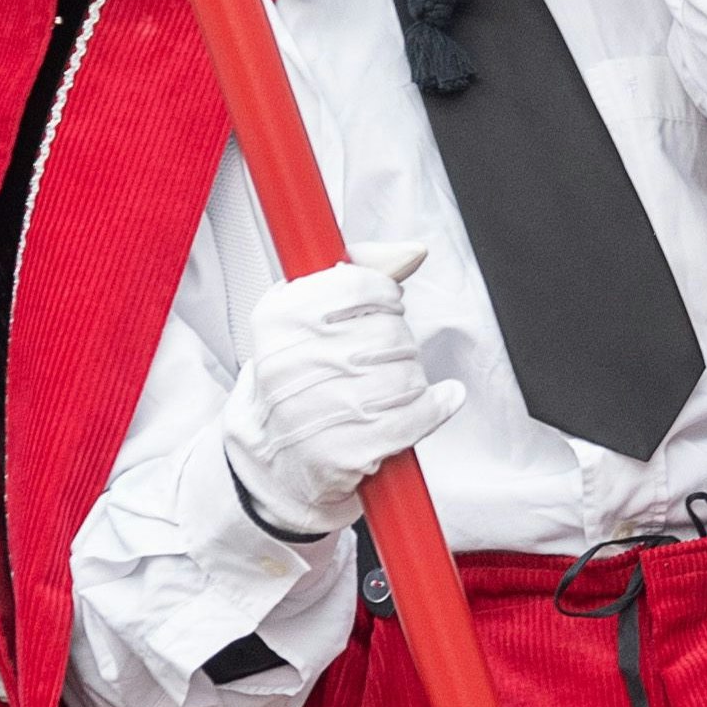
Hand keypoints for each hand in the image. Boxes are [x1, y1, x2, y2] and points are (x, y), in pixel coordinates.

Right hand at [223, 242, 462, 538]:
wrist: (272, 455)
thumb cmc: (297, 376)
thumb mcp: (306, 312)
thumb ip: (359, 269)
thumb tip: (412, 251)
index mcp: (279, 318)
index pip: (361, 285)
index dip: (386, 297)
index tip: (383, 308)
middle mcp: (292, 364)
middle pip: (391, 333)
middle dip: (398, 343)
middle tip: (379, 357)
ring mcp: (318, 411)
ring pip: (408, 376)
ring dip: (411, 379)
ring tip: (387, 387)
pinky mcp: (346, 452)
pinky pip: (416, 417)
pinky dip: (433, 408)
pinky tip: (429, 403)